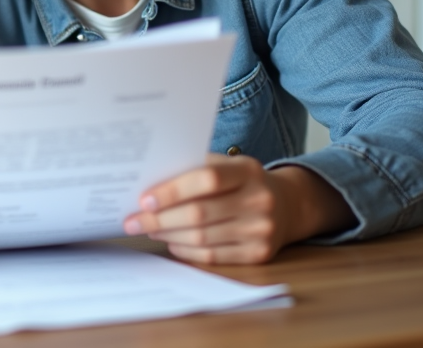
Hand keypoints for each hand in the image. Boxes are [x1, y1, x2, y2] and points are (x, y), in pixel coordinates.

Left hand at [123, 154, 353, 264]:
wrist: (288, 205)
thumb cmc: (243, 181)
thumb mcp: (228, 165)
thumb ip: (195, 168)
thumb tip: (148, 181)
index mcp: (248, 171)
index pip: (206, 179)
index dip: (172, 191)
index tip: (144, 199)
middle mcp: (259, 200)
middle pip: (199, 214)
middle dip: (159, 218)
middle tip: (134, 220)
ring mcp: (261, 230)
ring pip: (202, 238)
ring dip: (168, 235)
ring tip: (148, 228)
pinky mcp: (259, 254)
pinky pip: (213, 257)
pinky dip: (186, 250)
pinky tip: (171, 241)